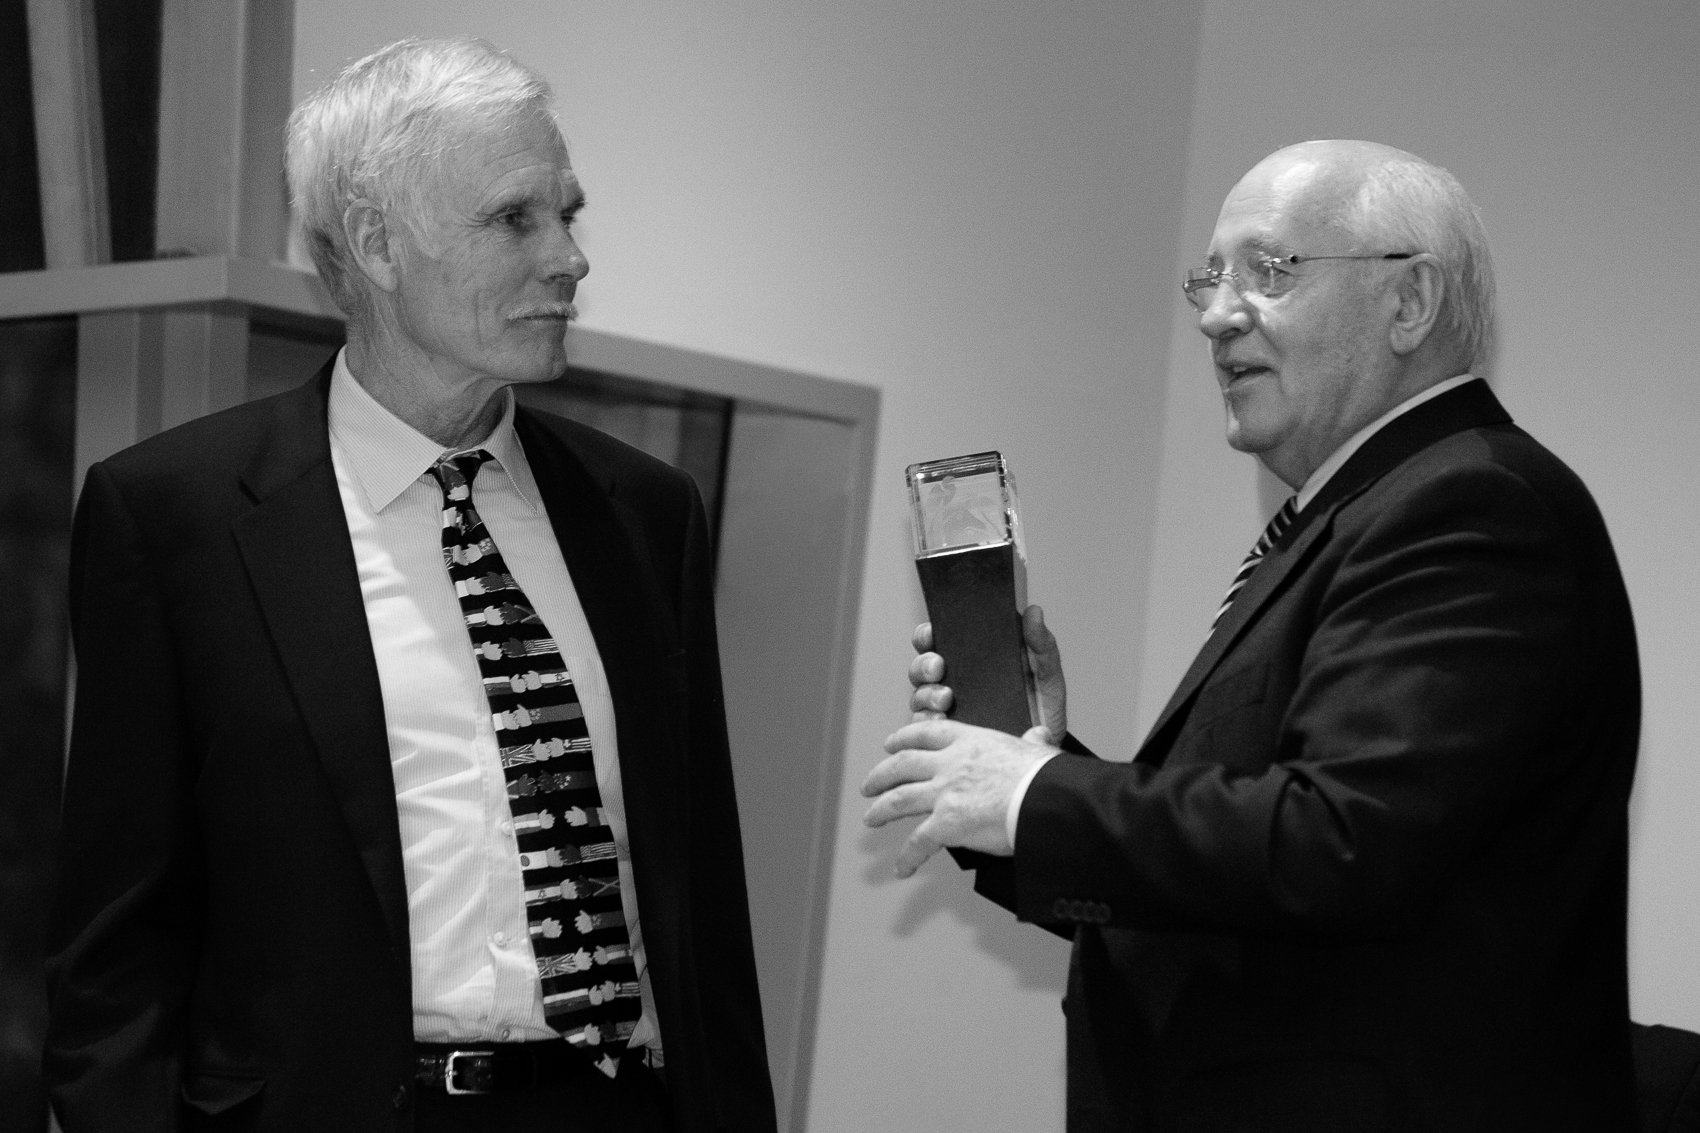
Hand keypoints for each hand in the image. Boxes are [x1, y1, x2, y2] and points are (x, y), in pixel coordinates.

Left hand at [862, 719, 1058, 876]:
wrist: (1047, 800)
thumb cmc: (1047, 778)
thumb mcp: (1037, 751)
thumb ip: (1032, 743)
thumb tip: (1038, 735)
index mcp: (971, 741)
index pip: (927, 733)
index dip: (904, 737)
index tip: (891, 744)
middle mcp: (950, 763)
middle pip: (903, 765)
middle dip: (881, 775)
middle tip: (870, 785)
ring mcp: (944, 793)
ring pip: (899, 799)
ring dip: (881, 809)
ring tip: (871, 818)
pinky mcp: (946, 824)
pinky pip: (918, 843)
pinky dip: (907, 857)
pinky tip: (902, 868)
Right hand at [908, 605, 1067, 740]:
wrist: (1043, 752)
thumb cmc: (1043, 710)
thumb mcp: (1047, 674)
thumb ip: (1041, 644)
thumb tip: (1034, 612)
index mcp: (972, 661)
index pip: (939, 640)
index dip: (928, 634)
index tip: (932, 633)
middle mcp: (954, 682)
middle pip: (920, 667)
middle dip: (924, 664)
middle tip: (938, 667)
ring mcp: (947, 709)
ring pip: (918, 695)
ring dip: (926, 693)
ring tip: (946, 698)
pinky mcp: (947, 735)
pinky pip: (925, 727)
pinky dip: (929, 722)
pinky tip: (942, 719)